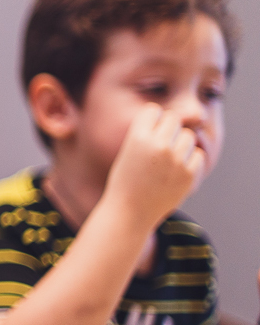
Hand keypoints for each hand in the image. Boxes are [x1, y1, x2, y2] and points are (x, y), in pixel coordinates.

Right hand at [104, 104, 203, 228]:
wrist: (129, 213)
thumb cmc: (126, 181)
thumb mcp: (128, 151)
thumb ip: (149, 134)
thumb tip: (175, 120)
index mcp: (138, 137)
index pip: (154, 110)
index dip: (152, 120)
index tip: (148, 133)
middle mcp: (158, 146)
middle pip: (174, 119)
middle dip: (168, 129)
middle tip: (159, 146)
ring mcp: (176, 160)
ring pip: (188, 136)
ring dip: (180, 144)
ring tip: (167, 160)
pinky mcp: (189, 174)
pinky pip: (198, 155)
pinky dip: (189, 160)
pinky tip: (176, 171)